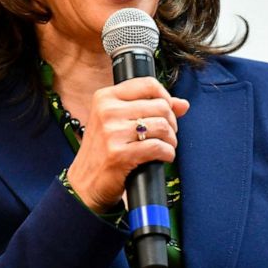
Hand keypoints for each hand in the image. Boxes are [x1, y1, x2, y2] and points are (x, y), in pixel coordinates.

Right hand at [66, 77, 188, 213]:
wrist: (84, 183)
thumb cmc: (102, 151)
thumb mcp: (118, 122)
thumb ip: (149, 108)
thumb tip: (183, 104)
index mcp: (105, 98)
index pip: (147, 84)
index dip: (165, 97)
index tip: (167, 111)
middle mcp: (107, 111)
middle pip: (160, 106)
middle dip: (171, 122)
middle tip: (166, 134)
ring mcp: (112, 133)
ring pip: (162, 126)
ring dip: (171, 140)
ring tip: (165, 146)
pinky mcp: (119, 154)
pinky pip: (158, 147)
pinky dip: (168, 153)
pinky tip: (163, 157)